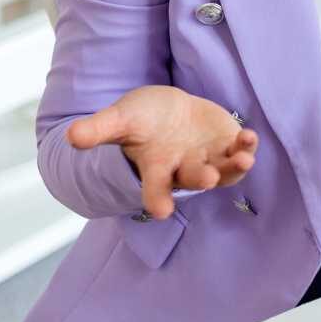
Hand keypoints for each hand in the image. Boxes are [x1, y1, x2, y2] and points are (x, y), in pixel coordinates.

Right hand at [67, 85, 257, 220]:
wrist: (168, 110)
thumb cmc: (141, 118)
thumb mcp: (119, 119)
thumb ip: (99, 130)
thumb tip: (71, 136)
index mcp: (156, 168)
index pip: (155, 189)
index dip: (157, 199)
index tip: (161, 211)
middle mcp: (184, 168)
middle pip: (193, 178)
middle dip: (201, 178)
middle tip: (207, 177)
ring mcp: (208, 158)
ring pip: (224, 171)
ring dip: (235, 167)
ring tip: (243, 159)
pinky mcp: (227, 145)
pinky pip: (240, 152)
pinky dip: (247, 147)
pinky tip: (249, 138)